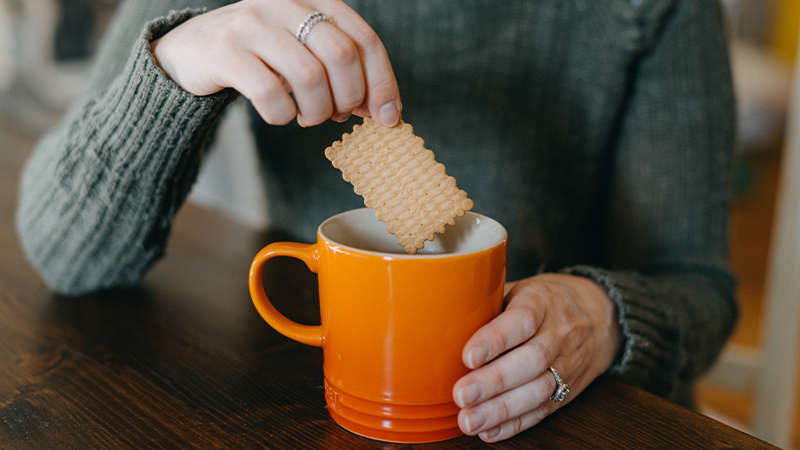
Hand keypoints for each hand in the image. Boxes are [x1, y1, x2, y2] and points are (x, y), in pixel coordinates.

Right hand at [152, 0, 400, 126]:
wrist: (192, 50)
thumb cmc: (262, 57)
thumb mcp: (305, 52)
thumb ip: (343, 71)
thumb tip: (385, 110)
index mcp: (314, 0)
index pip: (364, 39)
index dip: (382, 82)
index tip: (388, 117)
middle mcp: (285, 3)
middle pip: (341, 56)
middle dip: (349, 98)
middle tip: (337, 116)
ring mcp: (253, 23)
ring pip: (309, 77)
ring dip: (316, 112)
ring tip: (307, 117)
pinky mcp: (225, 50)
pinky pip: (270, 93)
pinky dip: (283, 115)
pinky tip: (280, 114)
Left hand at [452, 273, 620, 441]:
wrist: (600, 317)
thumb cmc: (545, 302)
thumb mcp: (521, 289)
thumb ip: (490, 305)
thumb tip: (440, 321)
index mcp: (543, 302)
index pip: (521, 320)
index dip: (495, 340)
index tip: (468, 356)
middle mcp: (559, 334)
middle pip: (530, 360)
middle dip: (493, 382)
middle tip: (461, 396)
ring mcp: (567, 365)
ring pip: (538, 390)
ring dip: (501, 409)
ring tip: (469, 420)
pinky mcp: (568, 391)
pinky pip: (543, 410)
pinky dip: (515, 424)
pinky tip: (489, 431)